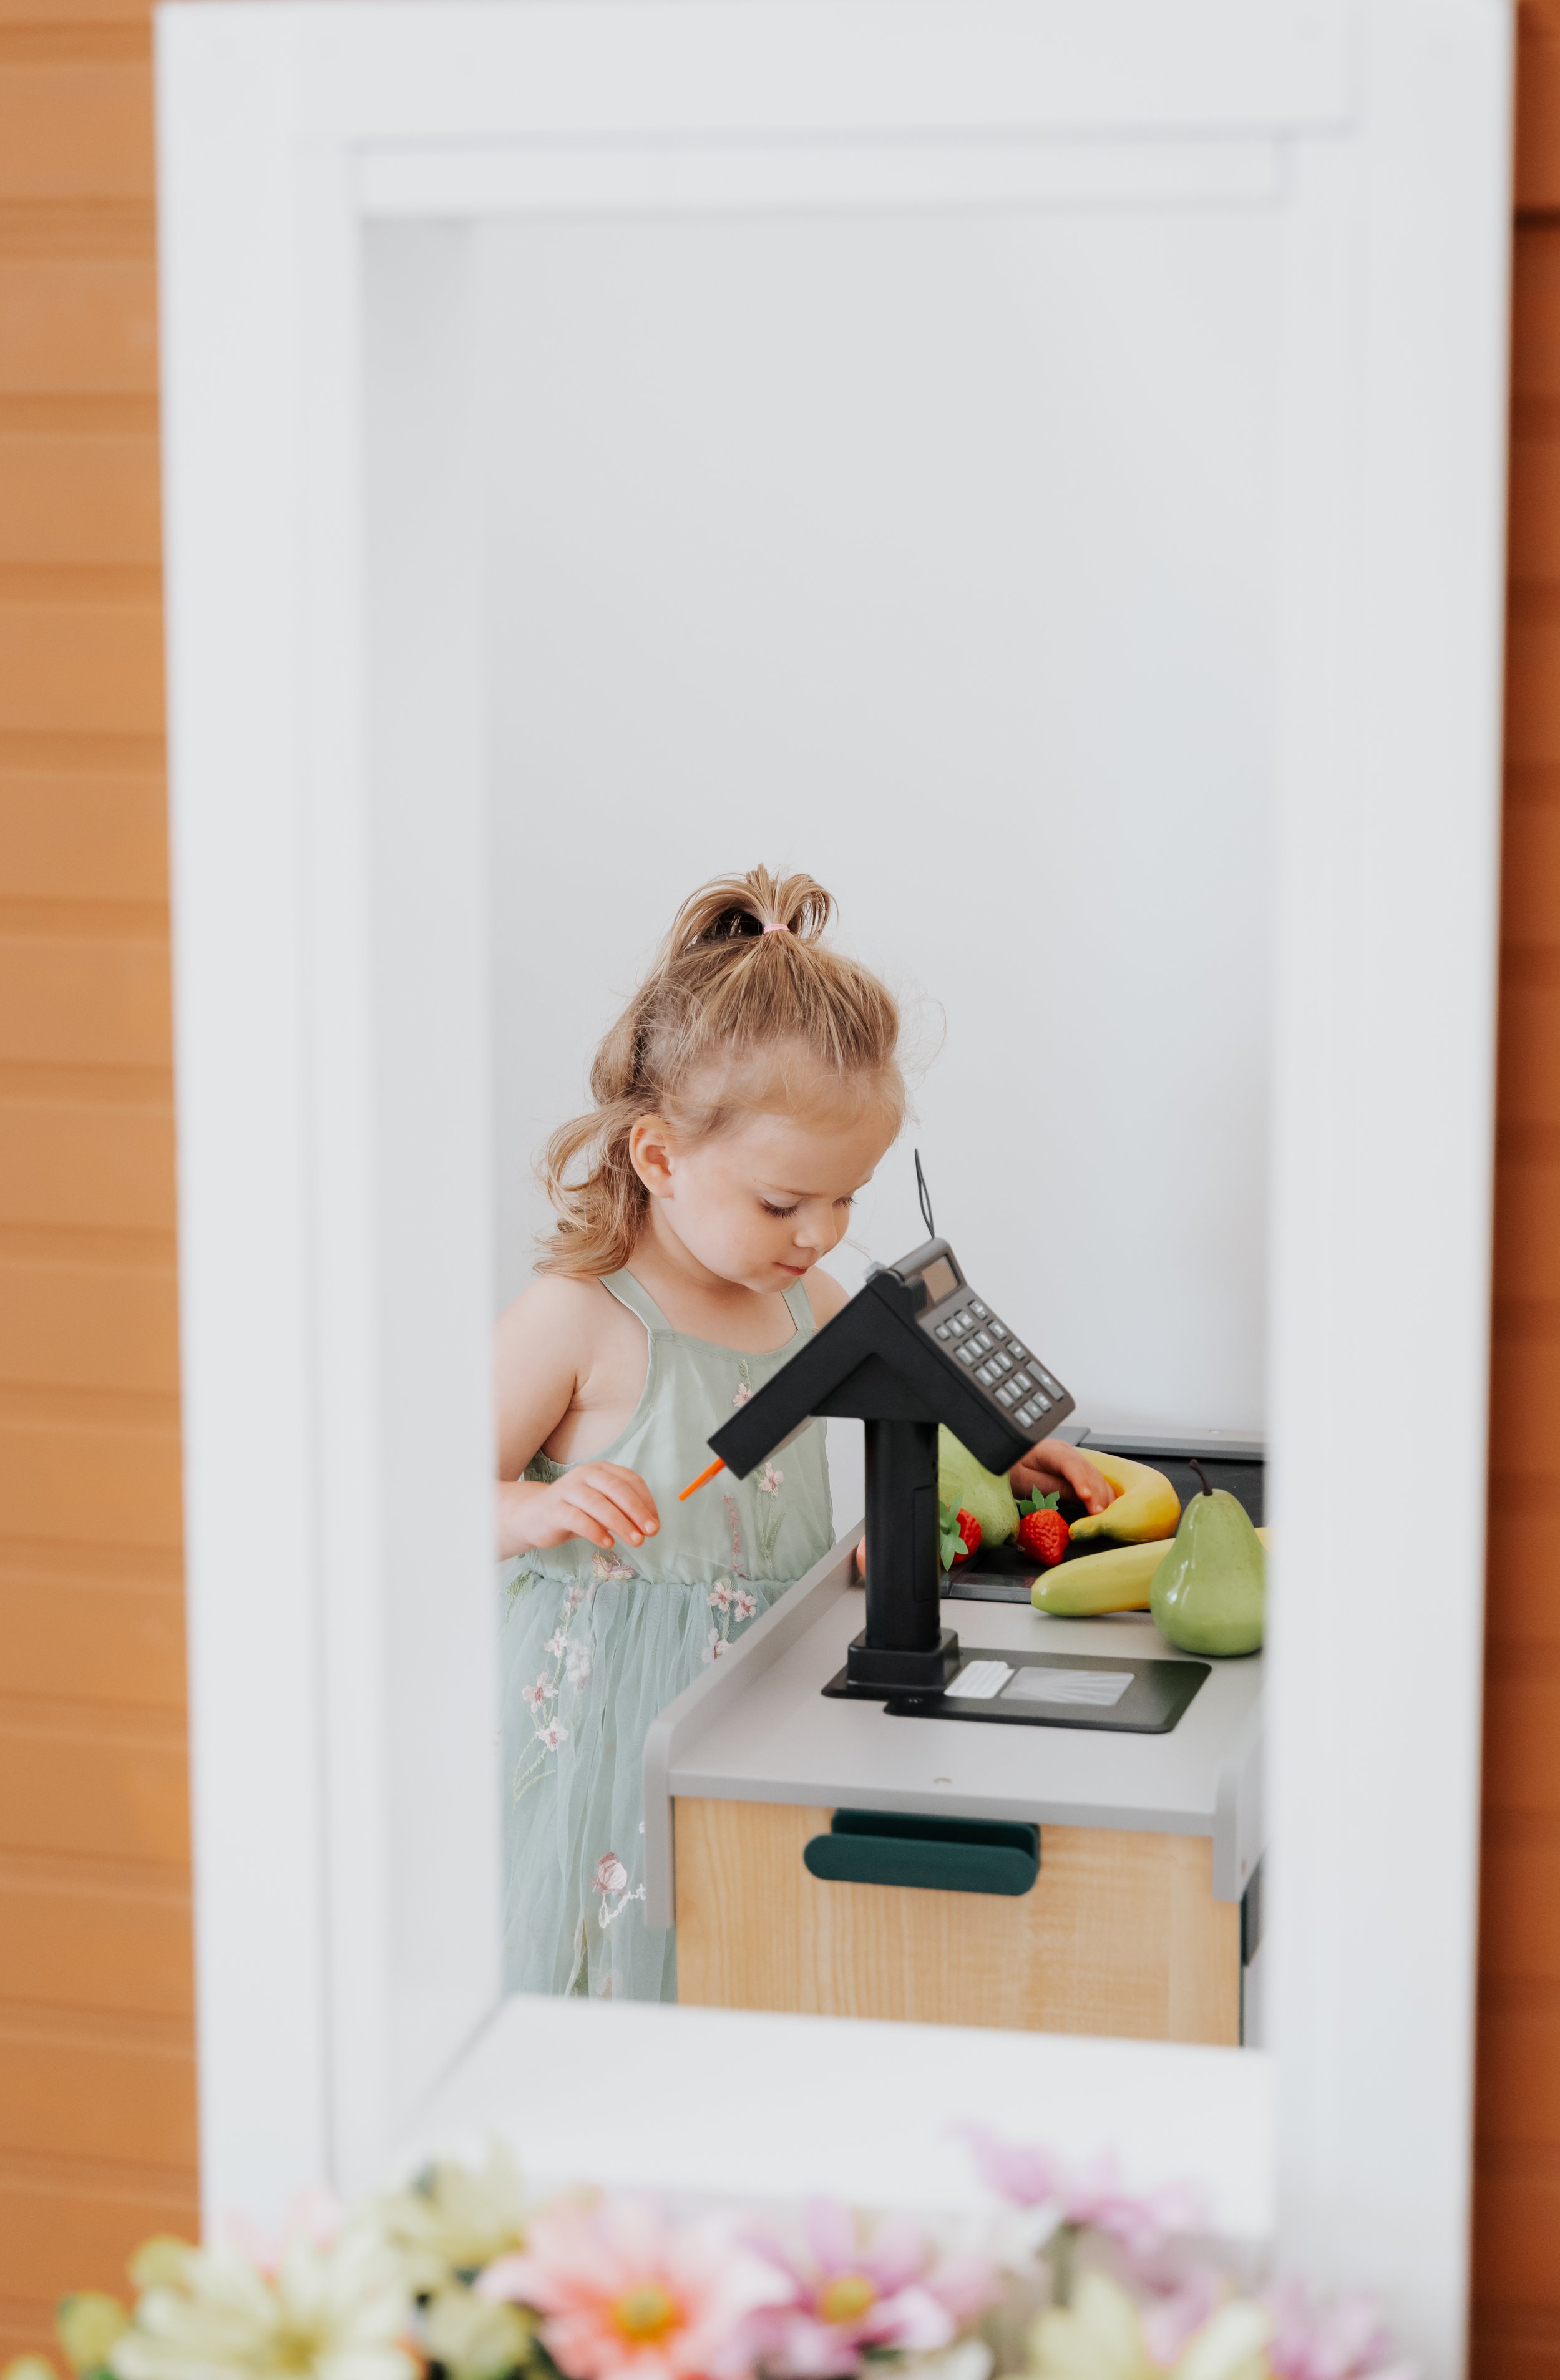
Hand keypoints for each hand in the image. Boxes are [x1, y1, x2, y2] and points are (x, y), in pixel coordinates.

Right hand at [500, 1463, 659, 1556]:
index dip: (646, 1501)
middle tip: (651, 1532)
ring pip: (598, 1504)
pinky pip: (578, 1519)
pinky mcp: (554, 1509)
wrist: (534, 1516)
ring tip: (636, 1541)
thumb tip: (650, 1526)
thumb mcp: (602, 1507)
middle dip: (637, 1511)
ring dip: (620, 1523)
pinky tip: (608, 1543)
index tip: (655, 1523)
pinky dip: (595, 1531)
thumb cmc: (575, 1511)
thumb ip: (622, 1511)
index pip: (630, 1480)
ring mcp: (567, 1490)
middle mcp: (584, 1474)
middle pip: (616, 1489)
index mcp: (600, 1470)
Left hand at [1010, 1438, 1115, 1516]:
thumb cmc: (1012, 1471)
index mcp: (1051, 1449)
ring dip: (1102, 1496)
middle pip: (1088, 1471)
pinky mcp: (1077, 1470)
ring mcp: (1074, 1459)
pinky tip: (1106, 1507)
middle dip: (1096, 1493)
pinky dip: (1101, 1494)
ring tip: (1105, 1515)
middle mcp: (1067, 1451)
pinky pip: (1093, 1481)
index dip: (1081, 1481)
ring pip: (1095, 1476)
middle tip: (1100, 1515)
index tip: (1086, 1497)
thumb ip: (1051, 1487)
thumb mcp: (1026, 1482)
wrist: (1006, 1463)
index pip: (1070, 1464)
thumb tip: (1079, 1497)